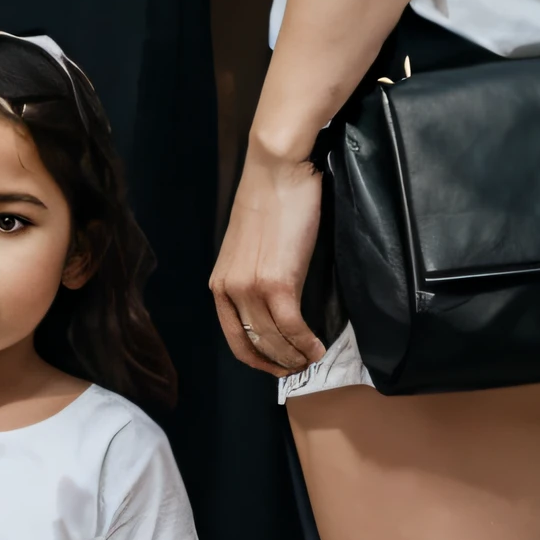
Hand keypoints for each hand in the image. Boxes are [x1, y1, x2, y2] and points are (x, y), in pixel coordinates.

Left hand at [211, 145, 325, 375]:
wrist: (278, 170)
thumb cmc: (271, 201)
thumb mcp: (250, 247)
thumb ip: (254, 276)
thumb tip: (276, 303)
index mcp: (220, 283)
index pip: (233, 337)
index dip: (257, 359)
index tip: (277, 367)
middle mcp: (230, 289)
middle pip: (255, 344)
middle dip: (280, 363)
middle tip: (302, 369)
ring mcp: (251, 288)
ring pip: (275, 340)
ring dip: (297, 357)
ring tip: (314, 359)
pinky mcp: (277, 283)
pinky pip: (293, 328)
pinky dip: (307, 344)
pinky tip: (319, 348)